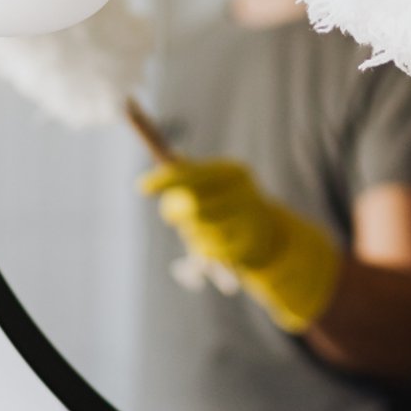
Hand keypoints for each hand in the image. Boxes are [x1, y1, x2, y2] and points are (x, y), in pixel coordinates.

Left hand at [139, 157, 339, 332]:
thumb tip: (165, 157)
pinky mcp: (249, 248)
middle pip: (193, 205)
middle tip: (170, 214)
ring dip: (191, 233)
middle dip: (175, 210)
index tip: (141, 187)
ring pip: (198, 232)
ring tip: (201, 229)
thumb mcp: (211, 183)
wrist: (269, 235)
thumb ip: (186, 172)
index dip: (165, 180)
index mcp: (234, 172)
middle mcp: (246, 194)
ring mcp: (250, 222)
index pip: (193, 173)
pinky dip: (203, 250)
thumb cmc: (227, 203)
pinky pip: (208, 253)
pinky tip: (213, 244)